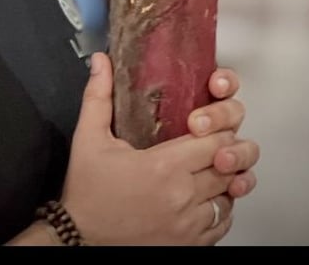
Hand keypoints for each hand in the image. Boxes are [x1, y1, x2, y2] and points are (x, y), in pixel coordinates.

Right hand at [60, 54, 254, 244]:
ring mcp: (188, 226)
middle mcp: (181, 198)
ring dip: (226, 179)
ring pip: (230, 196)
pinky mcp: (189, 246)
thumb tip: (101, 62)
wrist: (79, 241)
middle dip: (226, 148)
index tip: (207, 123)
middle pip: (228, 165)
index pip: (215, 140)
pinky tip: (208, 197)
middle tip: (213, 141)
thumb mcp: (88, 139)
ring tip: (213, 167)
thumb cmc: (87, 194)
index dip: (218, 127)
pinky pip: (223, 224)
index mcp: (162, 167)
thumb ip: (98, 96)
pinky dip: (222, 209)